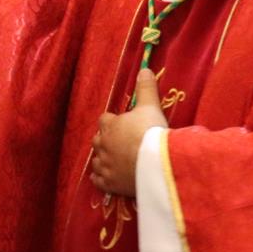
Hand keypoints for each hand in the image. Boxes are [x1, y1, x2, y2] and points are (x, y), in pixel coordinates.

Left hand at [89, 70, 166, 196]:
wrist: (156, 163)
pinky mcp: (109, 183)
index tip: (123, 123)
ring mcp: (104, 166)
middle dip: (106, 140)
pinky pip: (98, 180)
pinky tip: (106, 178)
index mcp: (110, 125)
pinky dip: (101, 178)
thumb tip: (144, 68)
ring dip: (103, 158)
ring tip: (114, 159)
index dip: (113, 121)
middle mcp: (103, 145)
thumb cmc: (152, 132)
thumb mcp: (150, 107)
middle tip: (120, 142)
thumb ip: (146, 88)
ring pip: (96, 160)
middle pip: (98, 140)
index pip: (105, 119)